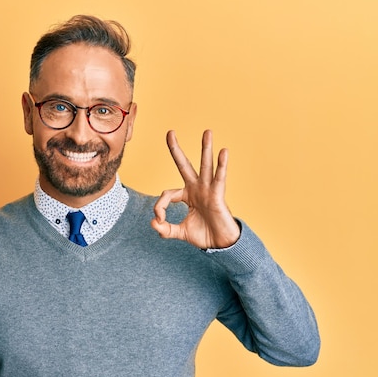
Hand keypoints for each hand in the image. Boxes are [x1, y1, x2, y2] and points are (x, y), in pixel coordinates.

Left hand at [151, 130, 239, 248]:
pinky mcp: (218, 194)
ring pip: (205, 165)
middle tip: (170, 132)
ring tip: (207, 132)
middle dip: (176, 149)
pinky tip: (224, 152)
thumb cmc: (203, 235)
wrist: (220, 244)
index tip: (159, 220)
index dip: (159, 207)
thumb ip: (165, 229)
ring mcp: (207, 189)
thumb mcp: (179, 232)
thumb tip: (153, 223)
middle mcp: (196, 188)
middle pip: (184, 165)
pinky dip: (222, 165)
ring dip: (206, 148)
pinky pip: (219, 177)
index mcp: (186, 195)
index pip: (167, 194)